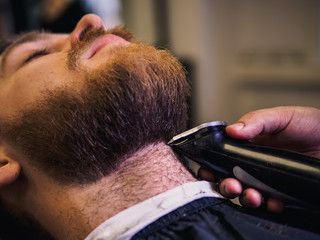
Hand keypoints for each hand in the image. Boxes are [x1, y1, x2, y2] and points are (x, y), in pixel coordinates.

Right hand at [200, 106, 319, 212]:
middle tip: (232, 185)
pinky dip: (268, 205)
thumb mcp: (281, 117)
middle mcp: (255, 164)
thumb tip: (232, 130)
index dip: (213, 166)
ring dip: (244, 198)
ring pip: (246, 194)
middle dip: (226, 185)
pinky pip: (269, 204)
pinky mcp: (283, 193)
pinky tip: (274, 201)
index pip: (223, 157)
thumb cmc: (311, 126)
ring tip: (252, 195)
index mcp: (249, 146)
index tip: (208, 170)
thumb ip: (256, 120)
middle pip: (230, 179)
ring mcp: (269, 180)